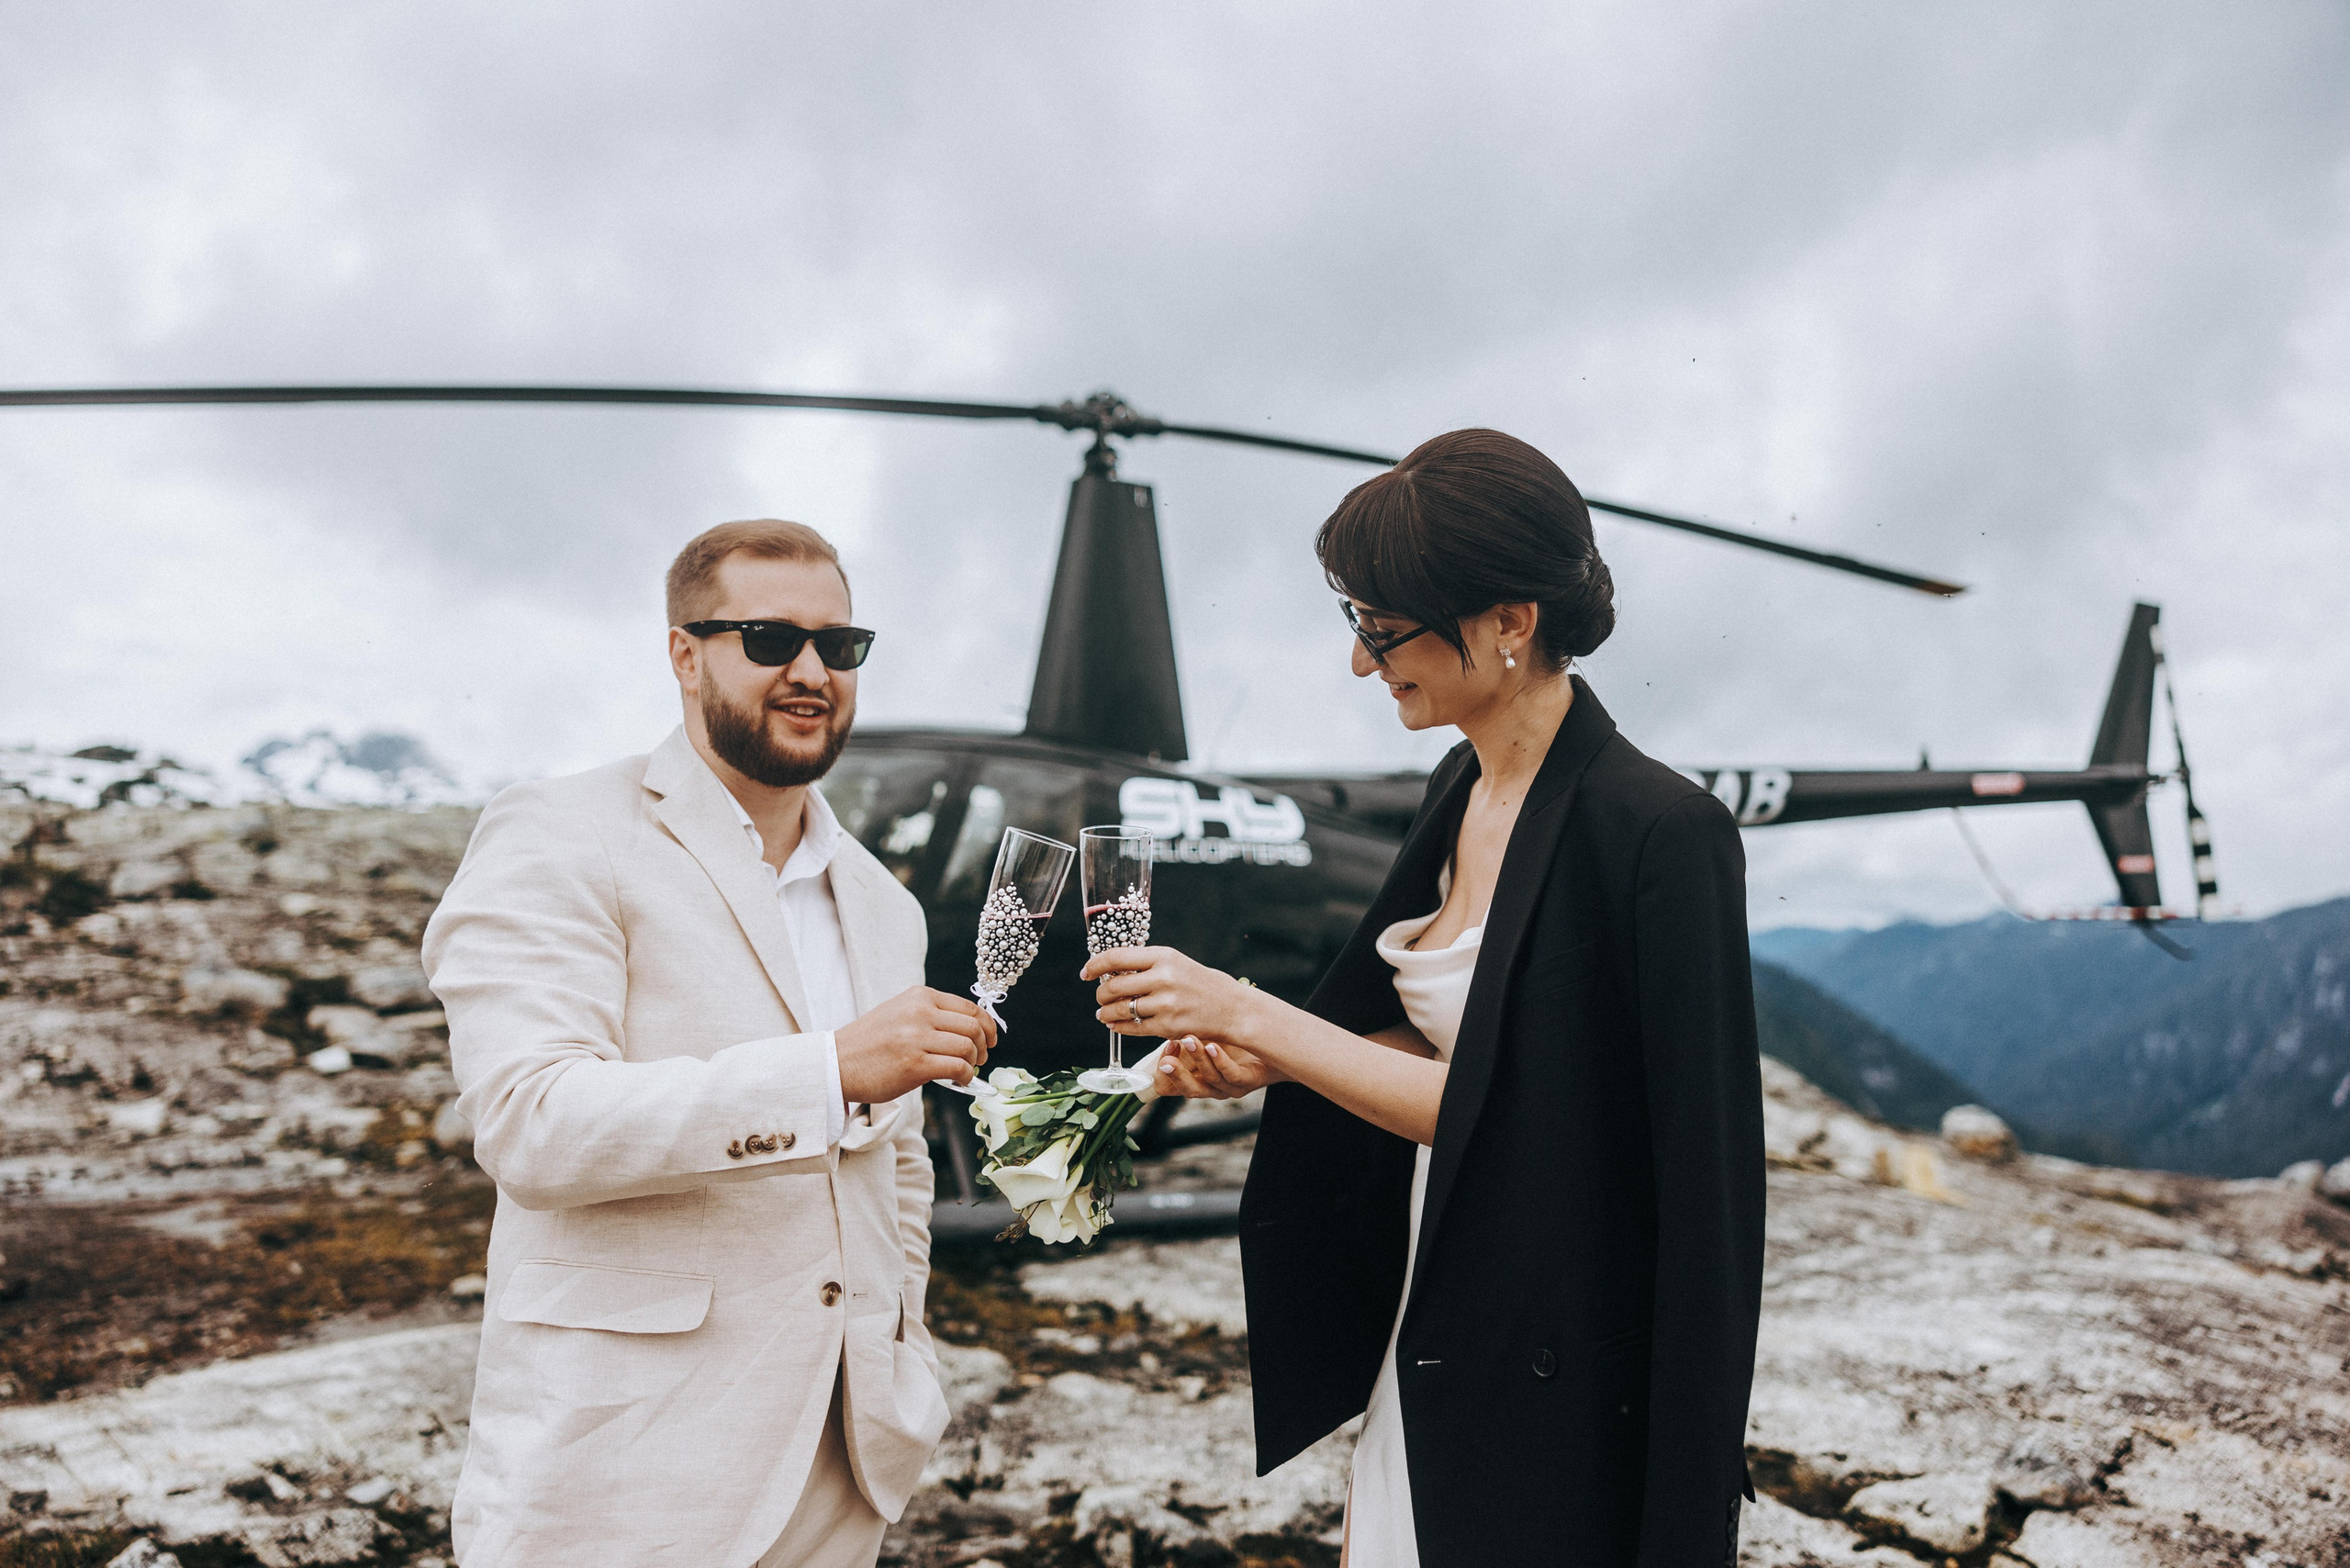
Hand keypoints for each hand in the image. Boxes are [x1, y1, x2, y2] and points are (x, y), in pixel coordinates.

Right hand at [835, 986, 995, 1099]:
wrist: (837, 1062)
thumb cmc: (869, 1042)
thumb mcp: (900, 1012)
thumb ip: (931, 1013)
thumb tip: (969, 1028)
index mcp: (920, 996)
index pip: (969, 1007)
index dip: (987, 1025)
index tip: (990, 1039)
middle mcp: (920, 1013)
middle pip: (973, 1027)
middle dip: (984, 1045)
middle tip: (979, 1058)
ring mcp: (917, 1038)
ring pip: (968, 1047)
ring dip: (974, 1062)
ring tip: (966, 1070)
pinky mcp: (915, 1065)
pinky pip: (957, 1068)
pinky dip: (965, 1076)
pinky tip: (959, 1081)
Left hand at [1081, 945, 1262, 1046]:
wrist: (1230, 1007)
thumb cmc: (1198, 983)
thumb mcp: (1174, 962)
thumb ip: (1144, 965)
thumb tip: (1108, 971)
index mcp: (1163, 956)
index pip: (1116, 957)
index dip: (1095, 965)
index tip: (1086, 973)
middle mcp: (1163, 978)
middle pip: (1114, 986)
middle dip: (1100, 994)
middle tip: (1100, 998)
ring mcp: (1166, 1004)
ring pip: (1120, 1010)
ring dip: (1106, 1013)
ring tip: (1104, 1014)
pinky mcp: (1168, 1026)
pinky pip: (1132, 1028)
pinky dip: (1119, 1027)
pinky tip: (1116, 1025)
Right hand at [1154, 1035, 1282, 1098]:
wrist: (1273, 1041)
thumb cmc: (1235, 1039)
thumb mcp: (1206, 1037)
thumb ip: (1186, 1036)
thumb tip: (1161, 1022)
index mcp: (1198, 1080)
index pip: (1174, 1086)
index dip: (1165, 1072)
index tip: (1163, 1048)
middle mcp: (1213, 1087)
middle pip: (1189, 1090)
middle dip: (1176, 1075)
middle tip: (1166, 1061)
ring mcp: (1232, 1086)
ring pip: (1211, 1079)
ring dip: (1199, 1059)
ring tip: (1189, 1040)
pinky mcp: (1250, 1080)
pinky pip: (1233, 1075)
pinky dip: (1221, 1061)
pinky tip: (1213, 1046)